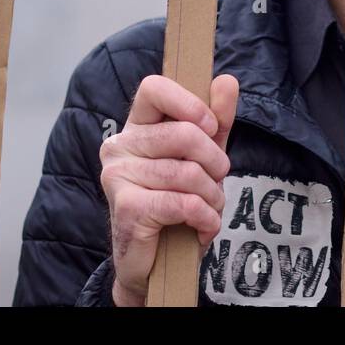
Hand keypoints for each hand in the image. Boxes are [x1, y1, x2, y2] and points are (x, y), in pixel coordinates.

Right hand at [100, 73, 237, 306]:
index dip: (189, 103)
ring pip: (188, 173)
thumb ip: (216, 120)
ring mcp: (118, 176)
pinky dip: (206, 219)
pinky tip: (202, 228)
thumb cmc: (179, 203)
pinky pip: (183, 203)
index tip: (211, 127)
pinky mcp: (126, 207)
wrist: (158, 264)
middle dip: (215, 162)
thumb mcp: (204, 157)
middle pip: (183, 133)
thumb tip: (226, 81)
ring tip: (209, 210)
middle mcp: (119, 146)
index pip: (153, 87)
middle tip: (216, 182)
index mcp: (136, 127)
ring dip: (213, 197)